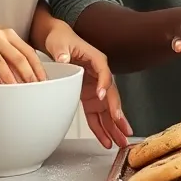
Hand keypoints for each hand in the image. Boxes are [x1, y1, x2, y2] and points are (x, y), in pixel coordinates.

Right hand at [0, 15, 45, 83]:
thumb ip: (8, 51)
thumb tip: (23, 71)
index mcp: (7, 34)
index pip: (28, 51)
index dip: (37, 66)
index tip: (43, 79)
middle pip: (18, 58)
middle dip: (29, 75)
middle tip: (35, 87)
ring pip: (2, 64)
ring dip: (12, 79)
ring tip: (19, 90)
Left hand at [43, 20, 132, 148]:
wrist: (57, 40)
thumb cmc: (61, 39)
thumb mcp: (60, 43)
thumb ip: (62, 52)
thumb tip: (65, 58)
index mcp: (97, 60)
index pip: (105, 74)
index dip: (105, 85)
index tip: (102, 97)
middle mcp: (100, 76)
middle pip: (112, 96)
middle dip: (118, 114)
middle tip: (124, 129)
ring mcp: (95, 89)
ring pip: (107, 110)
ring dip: (114, 127)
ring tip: (120, 142)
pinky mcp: (88, 97)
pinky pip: (96, 115)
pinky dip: (100, 128)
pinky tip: (105, 140)